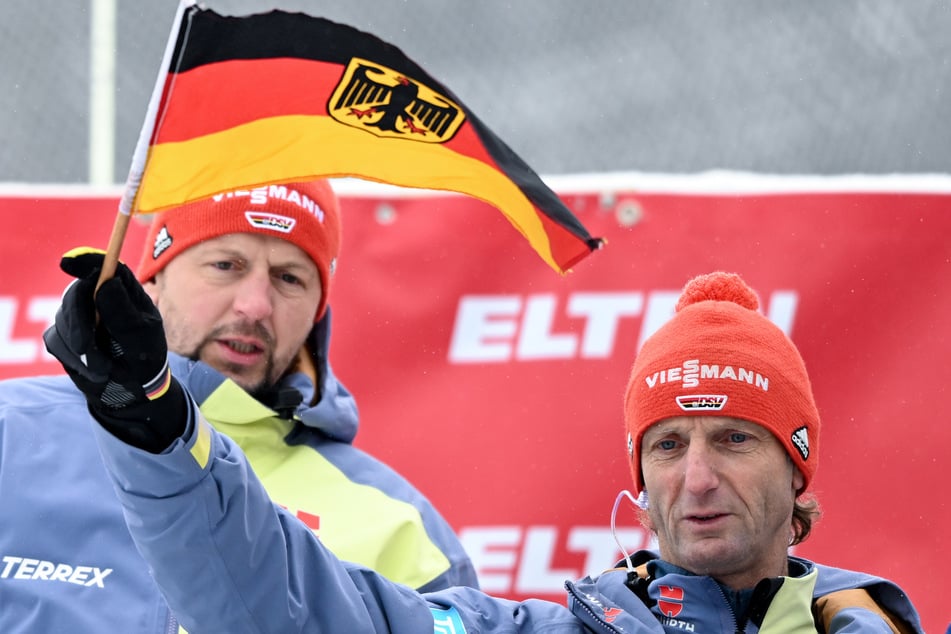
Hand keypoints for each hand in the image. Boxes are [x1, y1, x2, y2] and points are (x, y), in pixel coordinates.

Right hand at [44, 247, 186, 450]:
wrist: (134, 388)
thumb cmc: (145, 356)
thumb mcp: (142, 336)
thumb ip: (124, 312)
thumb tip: (105, 283)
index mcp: (124, 291)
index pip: (104, 266)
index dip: (86, 260)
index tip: (69, 262)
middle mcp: (98, 298)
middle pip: (76, 292)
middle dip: (78, 320)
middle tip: (87, 347)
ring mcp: (78, 315)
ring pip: (63, 319)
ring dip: (81, 348)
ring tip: (104, 368)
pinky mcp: (63, 335)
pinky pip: (56, 340)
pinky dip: (73, 358)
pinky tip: (94, 369)